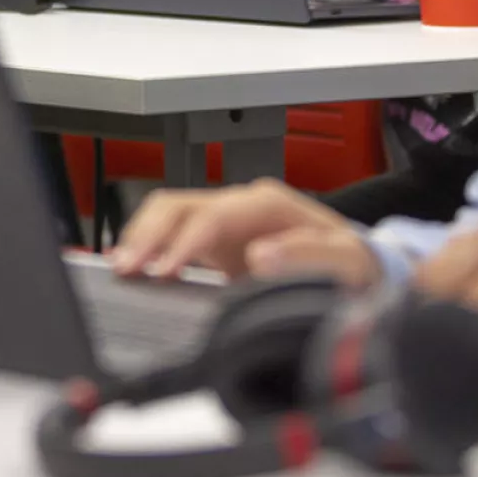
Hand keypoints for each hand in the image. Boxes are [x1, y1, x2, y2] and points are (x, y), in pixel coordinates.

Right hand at [110, 178, 377, 284]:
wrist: (357, 272)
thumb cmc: (352, 264)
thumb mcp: (346, 260)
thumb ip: (308, 256)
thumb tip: (261, 255)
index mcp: (267, 204)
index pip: (211, 216)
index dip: (183, 242)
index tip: (163, 272)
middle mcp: (240, 205)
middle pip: (177, 206)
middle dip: (147, 235)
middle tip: (127, 269)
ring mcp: (224, 220)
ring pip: (165, 214)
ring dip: (140, 238)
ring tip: (120, 269)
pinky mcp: (214, 241)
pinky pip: (169, 232)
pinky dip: (145, 245)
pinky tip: (130, 265)